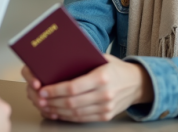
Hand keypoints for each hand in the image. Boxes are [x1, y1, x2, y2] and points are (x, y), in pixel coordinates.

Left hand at [22, 54, 152, 122]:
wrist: (137, 83)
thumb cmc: (116, 68)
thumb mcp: (103, 58)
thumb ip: (84, 59)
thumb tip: (59, 59)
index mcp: (102, 77)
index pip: (73, 87)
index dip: (56, 91)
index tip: (44, 90)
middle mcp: (105, 94)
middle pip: (72, 102)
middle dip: (52, 102)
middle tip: (40, 99)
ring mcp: (106, 107)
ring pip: (75, 113)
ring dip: (57, 111)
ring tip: (46, 106)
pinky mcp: (106, 116)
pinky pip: (82, 119)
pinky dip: (68, 117)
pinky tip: (59, 112)